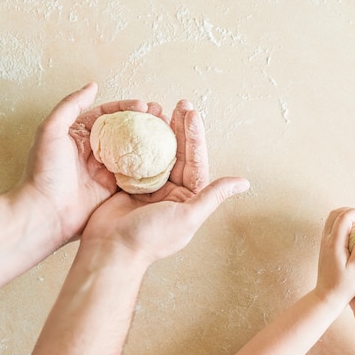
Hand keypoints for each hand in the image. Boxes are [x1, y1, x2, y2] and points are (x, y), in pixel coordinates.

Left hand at [18, 82, 159, 244]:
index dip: (127, 108)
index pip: (108, 115)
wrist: (46, 213)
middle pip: (125, 131)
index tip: (143, 106)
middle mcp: (95, 151)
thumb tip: (92, 86)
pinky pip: (135, 174)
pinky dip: (149, 165)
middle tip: (161, 116)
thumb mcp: (51, 130)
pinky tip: (163, 157)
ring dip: (150, 141)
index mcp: (80, 135)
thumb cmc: (44, 171)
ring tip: (168, 133)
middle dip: (144, 122)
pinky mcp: (115, 188)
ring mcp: (106, 170)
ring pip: (133, 151)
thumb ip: (70, 105)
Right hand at [80, 100, 248, 265]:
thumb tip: (243, 183)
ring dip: (160, 131)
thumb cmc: (151, 237)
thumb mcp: (188, 216)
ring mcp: (150, 186)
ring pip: (158, 152)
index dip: (194, 136)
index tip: (191, 114)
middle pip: (178, 152)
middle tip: (180, 104)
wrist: (111, 250)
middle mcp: (172, 190)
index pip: (195, 160)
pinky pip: (137, 158)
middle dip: (180, 128)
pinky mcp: (129, 184)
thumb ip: (213, 196)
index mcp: (188, 197)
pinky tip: (139, 125)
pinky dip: (138, 141)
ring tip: (161, 109)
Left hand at [314, 208, 354, 305]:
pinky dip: (344, 224)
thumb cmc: (344, 286)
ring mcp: (324, 243)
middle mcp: (326, 240)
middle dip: (353, 211)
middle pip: (336, 213)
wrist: (327, 297)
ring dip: (348, 216)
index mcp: (334, 243)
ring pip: (333, 219)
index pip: (345, 217)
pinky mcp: (325, 247)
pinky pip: (332, 227)